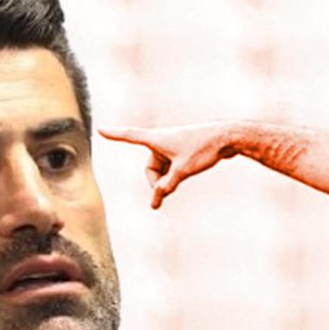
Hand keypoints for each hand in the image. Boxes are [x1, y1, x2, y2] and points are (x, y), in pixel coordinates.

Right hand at [98, 124, 236, 208]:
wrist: (228, 137)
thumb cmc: (204, 149)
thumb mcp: (182, 171)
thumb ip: (167, 186)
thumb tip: (156, 199)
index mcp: (157, 139)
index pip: (130, 137)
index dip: (115, 135)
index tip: (100, 130)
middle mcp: (163, 140)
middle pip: (150, 167)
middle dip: (156, 182)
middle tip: (163, 196)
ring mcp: (174, 146)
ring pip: (162, 170)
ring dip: (167, 181)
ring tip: (178, 184)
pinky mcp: (184, 151)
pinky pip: (172, 168)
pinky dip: (174, 176)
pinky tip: (184, 177)